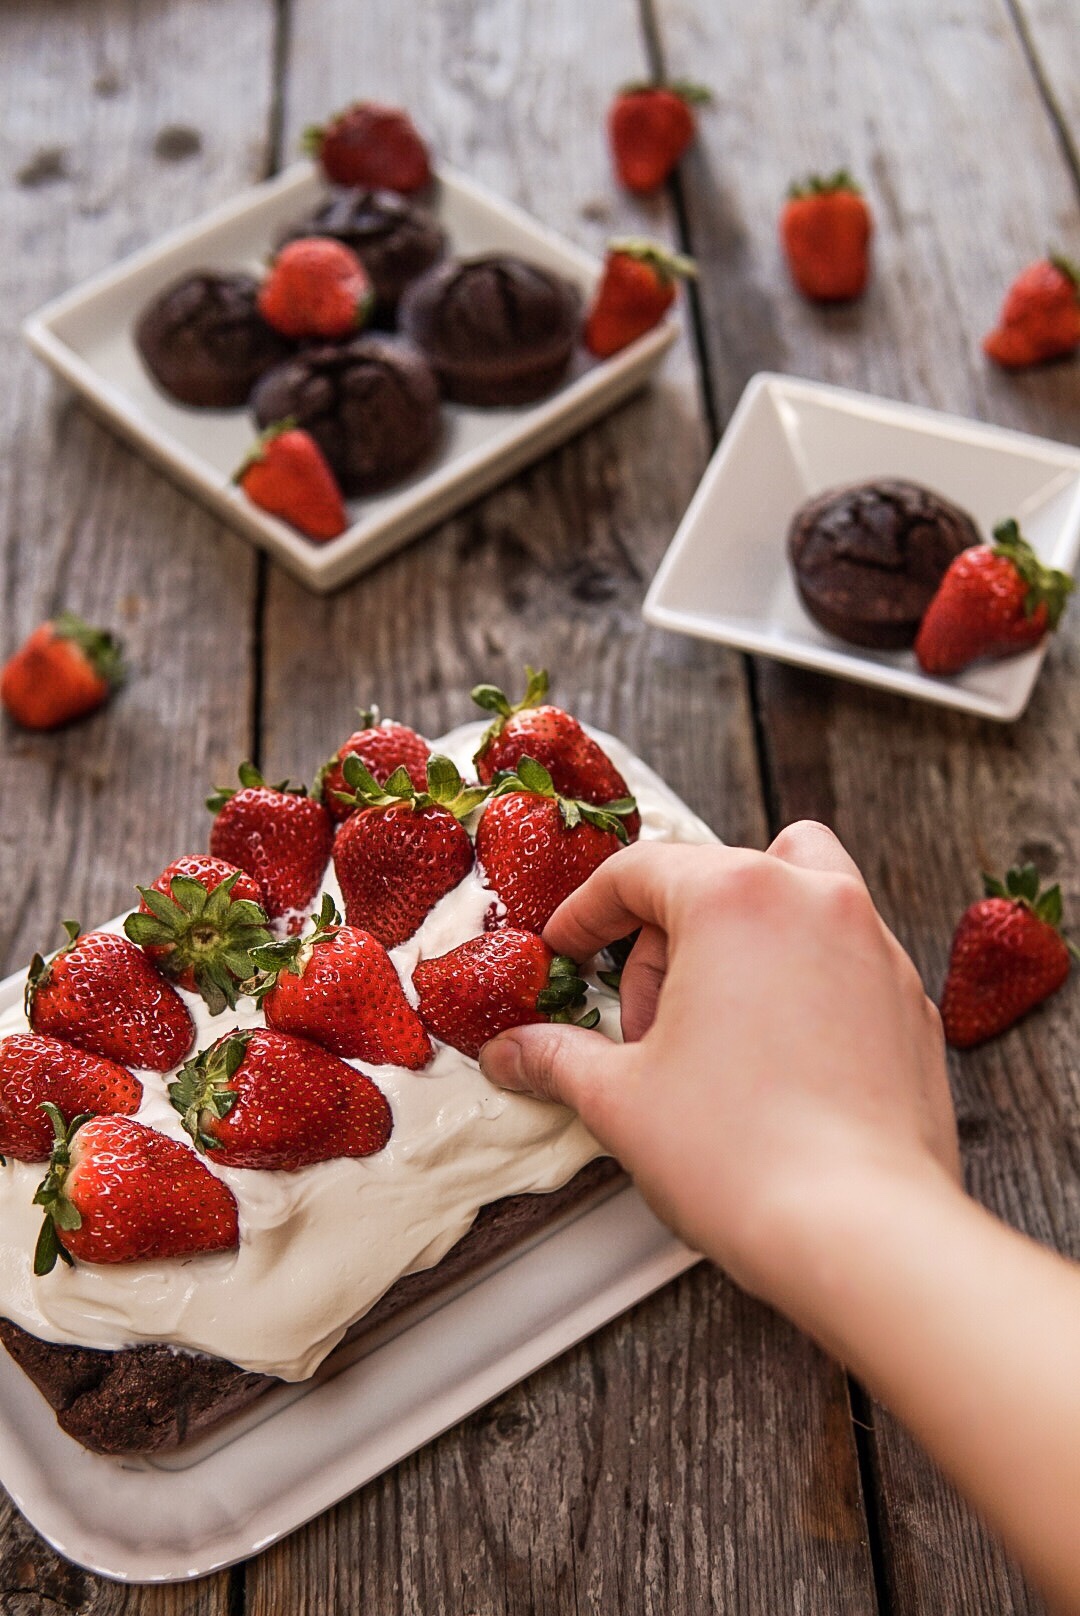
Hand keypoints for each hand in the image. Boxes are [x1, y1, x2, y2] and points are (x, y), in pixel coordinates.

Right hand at [480, 822, 959, 1325]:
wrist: (863, 1233)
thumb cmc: (742, 1156)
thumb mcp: (619, 1099)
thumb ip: (557, 1057)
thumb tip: (512, 1052)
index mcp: (736, 898)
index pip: (639, 870)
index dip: (588, 913)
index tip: (569, 950)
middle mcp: (815, 900)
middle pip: (716, 877)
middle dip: (664, 941)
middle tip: (640, 1026)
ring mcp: (876, 947)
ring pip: (796, 894)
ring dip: (742, 936)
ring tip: (711, 1023)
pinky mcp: (911, 1002)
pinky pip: (842, 957)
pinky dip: (799, 979)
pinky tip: (771, 1058)